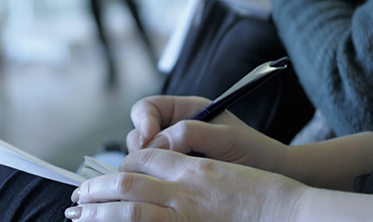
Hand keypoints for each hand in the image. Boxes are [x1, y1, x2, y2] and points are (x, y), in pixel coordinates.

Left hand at [65, 149, 307, 221]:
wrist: (294, 214)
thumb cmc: (264, 194)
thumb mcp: (222, 170)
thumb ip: (187, 167)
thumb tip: (155, 157)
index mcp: (193, 167)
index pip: (144, 156)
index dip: (122, 165)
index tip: (109, 178)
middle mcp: (186, 188)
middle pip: (128, 181)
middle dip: (98, 189)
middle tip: (77, 198)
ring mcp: (188, 212)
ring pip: (131, 210)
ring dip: (100, 213)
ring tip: (79, 218)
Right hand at [125, 96, 289, 172]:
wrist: (274, 175)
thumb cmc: (255, 152)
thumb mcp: (225, 138)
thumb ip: (189, 133)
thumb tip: (156, 142)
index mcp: (187, 110)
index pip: (148, 108)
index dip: (143, 120)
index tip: (149, 137)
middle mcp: (177, 126)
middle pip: (139, 130)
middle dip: (141, 145)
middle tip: (154, 161)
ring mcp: (176, 149)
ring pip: (143, 153)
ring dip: (146, 163)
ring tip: (165, 174)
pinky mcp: (178, 170)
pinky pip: (154, 170)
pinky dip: (154, 176)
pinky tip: (168, 183)